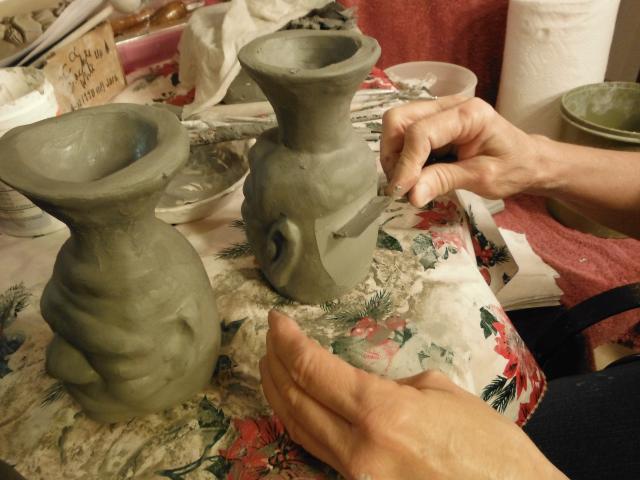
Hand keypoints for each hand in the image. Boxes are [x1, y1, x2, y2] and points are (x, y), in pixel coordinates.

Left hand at [260, 310, 565, 479]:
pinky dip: (300, 425)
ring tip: (272, 368)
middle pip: (294, 400)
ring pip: (298, 431)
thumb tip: (370, 387)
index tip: (276, 322)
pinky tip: (297, 409)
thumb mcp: (443, 394)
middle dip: (274, 364)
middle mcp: (359, 449)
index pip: (313, 369)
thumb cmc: (492, 447)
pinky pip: (318, 455)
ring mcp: (356, 478)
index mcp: (382, 413)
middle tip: (270, 340)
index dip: (287, 341)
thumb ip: (395, 387)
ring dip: (279, 395)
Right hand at [381, 96, 544, 205]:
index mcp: (468, 114)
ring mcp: (438, 112)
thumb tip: (411, 195)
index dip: (406, 164)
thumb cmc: (513, 168)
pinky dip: (402, 158)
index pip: (421, 132)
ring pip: (396, 126)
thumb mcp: (483, 178)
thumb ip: (445, 181)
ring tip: (409, 183)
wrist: (527, 161)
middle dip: (392, 155)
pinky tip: (416, 176)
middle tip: (401, 186)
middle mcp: (449, 105)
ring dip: (394, 157)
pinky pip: (404, 136)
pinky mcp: (432, 123)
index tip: (402, 193)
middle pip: (398, 119)